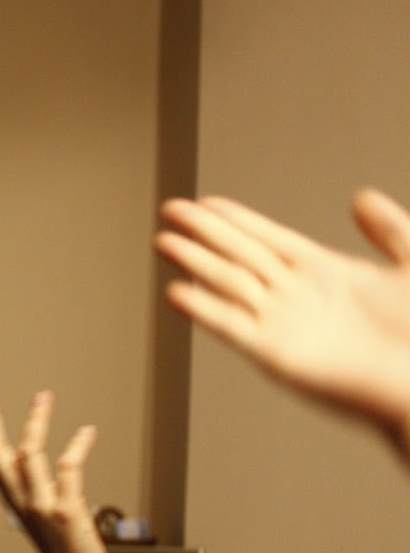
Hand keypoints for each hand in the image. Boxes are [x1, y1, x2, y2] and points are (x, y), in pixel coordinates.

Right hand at [0, 387, 108, 552]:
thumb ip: (25, 484)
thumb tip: (20, 457)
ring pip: (27, 455)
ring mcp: (40, 505)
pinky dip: (78, 446)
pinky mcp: (65, 511)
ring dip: (34, 423)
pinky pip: (69, 469)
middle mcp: (20, 499)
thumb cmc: (60, 545)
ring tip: (42, 396)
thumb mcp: (34, 510)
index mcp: (11, 498)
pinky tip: (87, 431)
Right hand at [155, 191, 409, 459]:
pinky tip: (177, 292)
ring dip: (195, 261)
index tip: (205, 202)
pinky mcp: (275, 354)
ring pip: (229, 283)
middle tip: (171, 209)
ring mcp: (283, 324)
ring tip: (164, 241)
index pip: (267, 237)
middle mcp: (296, 296)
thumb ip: (390, 231)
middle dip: (204, 231)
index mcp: (324, 273)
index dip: (236, 218)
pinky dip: (204, 309)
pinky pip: (232, 327)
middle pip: (240, 254)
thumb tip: (362, 197)